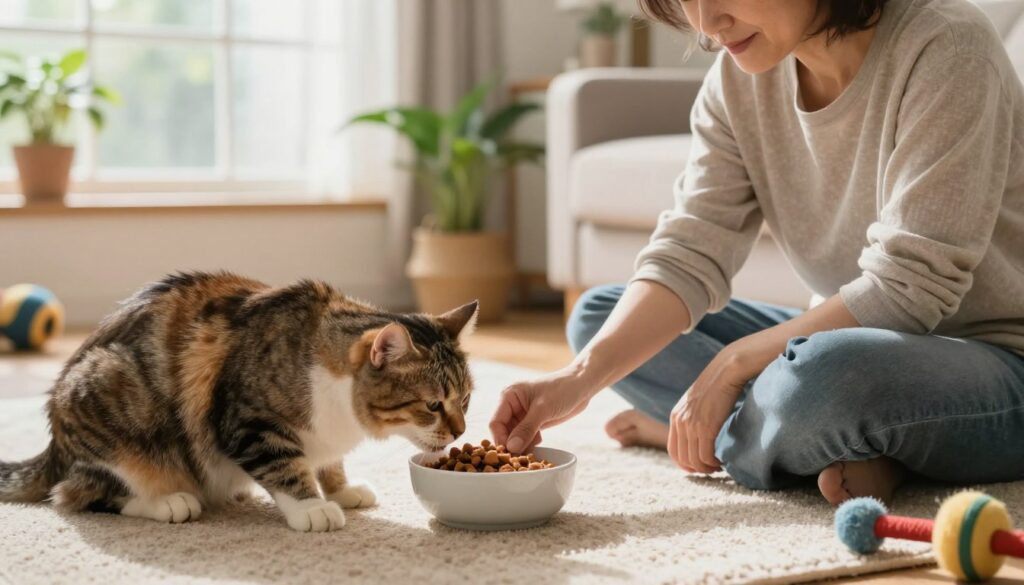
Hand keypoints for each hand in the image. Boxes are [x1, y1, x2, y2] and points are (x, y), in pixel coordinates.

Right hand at [489, 365, 595, 453]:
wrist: (581, 386)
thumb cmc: (562, 390)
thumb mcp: (543, 409)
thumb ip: (526, 429)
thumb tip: (511, 448)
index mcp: (509, 396)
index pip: (496, 422)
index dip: (501, 439)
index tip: (510, 454)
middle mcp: (512, 405)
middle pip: (503, 432)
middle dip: (512, 445)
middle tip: (521, 458)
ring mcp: (522, 414)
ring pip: (514, 436)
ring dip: (521, 445)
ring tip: (532, 452)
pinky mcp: (533, 422)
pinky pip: (525, 437)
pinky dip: (530, 443)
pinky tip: (539, 443)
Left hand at [667, 346, 752, 473]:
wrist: (726, 372)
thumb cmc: (716, 386)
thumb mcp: (695, 403)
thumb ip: (692, 418)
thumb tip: (698, 435)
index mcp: (675, 417)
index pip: (673, 451)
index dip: (684, 464)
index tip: (697, 468)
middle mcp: (680, 422)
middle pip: (683, 459)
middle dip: (697, 469)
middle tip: (712, 469)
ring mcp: (691, 425)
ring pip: (695, 460)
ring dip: (707, 468)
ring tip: (718, 466)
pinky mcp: (706, 427)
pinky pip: (706, 456)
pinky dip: (714, 463)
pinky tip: (722, 461)